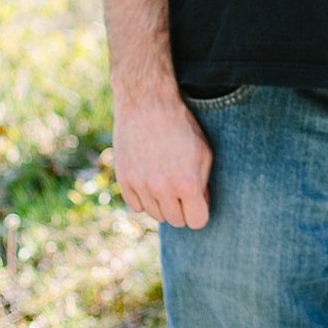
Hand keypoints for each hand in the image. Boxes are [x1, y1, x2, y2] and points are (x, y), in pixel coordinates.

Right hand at [111, 88, 213, 229]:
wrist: (147, 105)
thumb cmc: (182, 127)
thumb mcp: (204, 153)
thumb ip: (203, 183)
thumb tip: (199, 205)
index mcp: (187, 184)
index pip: (196, 222)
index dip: (200, 213)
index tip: (198, 204)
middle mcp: (162, 189)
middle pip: (175, 221)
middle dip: (183, 209)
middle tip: (183, 191)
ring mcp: (140, 185)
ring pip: (156, 215)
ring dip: (163, 204)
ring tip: (166, 182)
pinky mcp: (124, 180)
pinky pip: (136, 206)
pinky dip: (144, 199)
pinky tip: (150, 181)